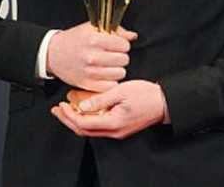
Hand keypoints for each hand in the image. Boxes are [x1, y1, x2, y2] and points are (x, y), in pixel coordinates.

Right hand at [47, 22, 136, 91]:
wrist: (53, 53)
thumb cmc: (75, 40)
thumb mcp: (93, 28)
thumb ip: (115, 31)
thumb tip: (132, 36)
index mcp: (94, 40)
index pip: (124, 45)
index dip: (123, 45)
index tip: (117, 45)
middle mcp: (92, 56)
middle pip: (124, 60)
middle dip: (121, 57)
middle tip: (112, 55)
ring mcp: (89, 72)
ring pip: (120, 74)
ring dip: (117, 70)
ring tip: (109, 65)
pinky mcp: (86, 84)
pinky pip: (110, 86)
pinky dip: (110, 81)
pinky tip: (104, 75)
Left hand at [51, 80, 168, 139]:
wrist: (165, 103)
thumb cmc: (147, 95)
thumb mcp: (122, 91)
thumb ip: (100, 99)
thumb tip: (82, 106)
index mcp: (113, 123)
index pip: (83, 123)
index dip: (69, 115)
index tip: (61, 105)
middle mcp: (114, 132)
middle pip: (83, 130)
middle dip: (67, 120)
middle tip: (57, 110)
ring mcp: (117, 132)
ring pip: (90, 130)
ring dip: (76, 121)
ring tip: (67, 110)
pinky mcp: (121, 129)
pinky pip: (99, 128)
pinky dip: (88, 120)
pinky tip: (85, 111)